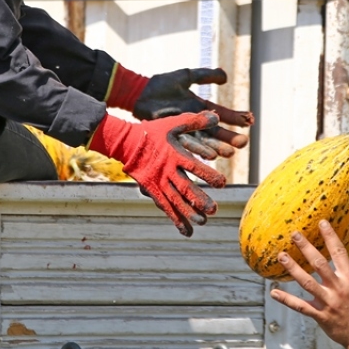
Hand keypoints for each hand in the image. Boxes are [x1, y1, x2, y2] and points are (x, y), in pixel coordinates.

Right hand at [87, 112, 226, 236]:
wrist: (127, 143)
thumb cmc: (155, 132)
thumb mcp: (175, 122)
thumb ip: (196, 121)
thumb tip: (217, 117)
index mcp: (174, 154)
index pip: (194, 166)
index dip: (207, 175)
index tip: (222, 183)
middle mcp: (167, 171)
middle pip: (185, 187)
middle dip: (199, 199)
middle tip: (214, 209)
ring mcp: (159, 183)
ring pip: (175, 201)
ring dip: (189, 212)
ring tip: (203, 221)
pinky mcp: (153, 191)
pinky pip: (165, 207)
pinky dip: (176, 220)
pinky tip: (187, 231)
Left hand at [107, 65, 255, 158]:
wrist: (141, 92)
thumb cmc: (162, 84)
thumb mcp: (187, 76)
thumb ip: (206, 75)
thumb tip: (226, 77)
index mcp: (201, 108)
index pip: (223, 114)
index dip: (236, 117)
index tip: (250, 120)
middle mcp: (196, 121)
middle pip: (217, 131)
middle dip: (230, 137)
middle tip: (244, 143)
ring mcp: (185, 129)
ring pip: (205, 141)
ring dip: (218, 147)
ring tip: (230, 153)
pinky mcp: (174, 134)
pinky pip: (188, 143)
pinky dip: (199, 149)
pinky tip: (209, 156)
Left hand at [269, 220, 348, 348]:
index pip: (339, 253)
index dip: (330, 236)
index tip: (322, 223)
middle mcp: (338, 288)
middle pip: (319, 264)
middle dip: (306, 248)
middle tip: (294, 234)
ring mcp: (328, 302)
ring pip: (307, 282)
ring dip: (293, 268)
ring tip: (281, 256)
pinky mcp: (320, 316)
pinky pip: (301, 306)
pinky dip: (287, 299)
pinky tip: (274, 292)